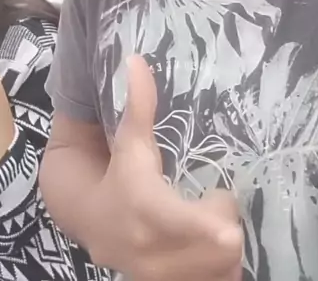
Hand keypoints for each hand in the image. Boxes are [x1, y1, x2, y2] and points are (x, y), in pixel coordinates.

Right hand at [87, 55, 242, 280]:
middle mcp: (154, 255)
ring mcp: (161, 280)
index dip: (219, 219)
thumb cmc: (119, 173)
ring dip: (224, 251)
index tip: (222, 199)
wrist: (91, 220)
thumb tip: (137, 59)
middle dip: (225, 225)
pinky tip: (204, 250)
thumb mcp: (131, 141)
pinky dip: (218, 271)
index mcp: (147, 211)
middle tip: (211, 205)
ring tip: (207, 228)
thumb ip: (138, 103)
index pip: (195, 227)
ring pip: (222, 272)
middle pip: (222, 250)